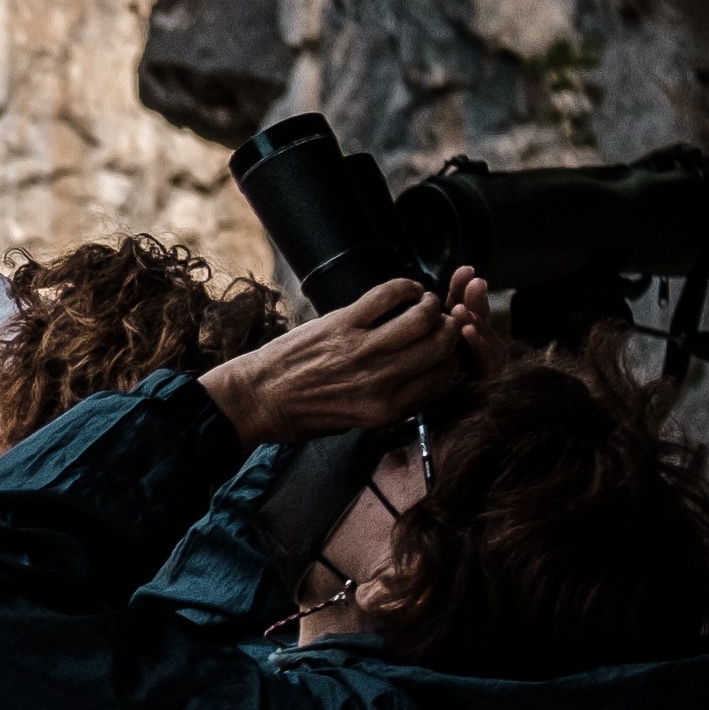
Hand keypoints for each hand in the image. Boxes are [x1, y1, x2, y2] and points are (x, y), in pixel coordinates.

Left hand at [205, 271, 495, 445]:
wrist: (255, 399)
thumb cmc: (303, 414)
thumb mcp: (357, 422)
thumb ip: (394, 400)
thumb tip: (426, 372)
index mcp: (387, 409)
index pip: (444, 377)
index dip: (454, 357)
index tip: (450, 347)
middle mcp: (379, 380)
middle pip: (441, 345)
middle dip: (451, 329)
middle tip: (445, 320)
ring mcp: (360, 349)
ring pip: (422, 317)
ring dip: (432, 305)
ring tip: (426, 303)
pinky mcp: (341, 323)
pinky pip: (388, 294)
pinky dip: (405, 287)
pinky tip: (406, 290)